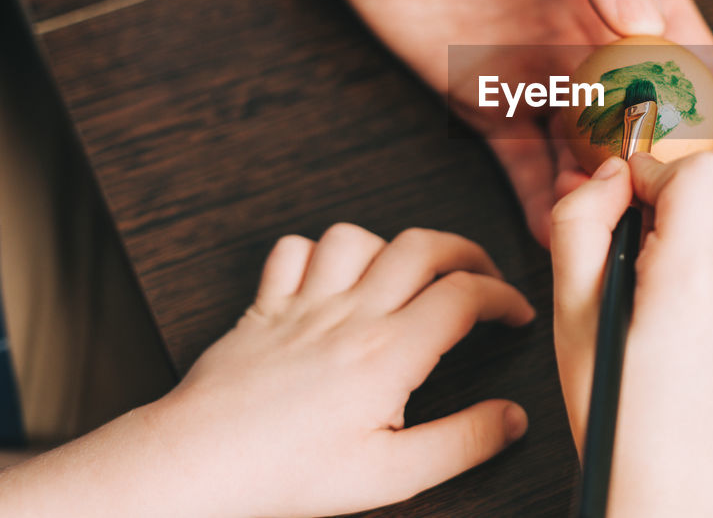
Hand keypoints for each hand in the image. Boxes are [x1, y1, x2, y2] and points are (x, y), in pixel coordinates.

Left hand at [150, 225, 532, 517]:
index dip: (504, 296)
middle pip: (424, 246)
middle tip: (480, 274)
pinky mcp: (265, 307)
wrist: (198, 464)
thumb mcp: (391, 475)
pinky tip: (333, 278)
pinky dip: (320, 253)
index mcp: (389, 354)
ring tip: (407, 274)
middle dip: (466, 251)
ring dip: (392, 246)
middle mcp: (351, 316)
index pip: (465, 295)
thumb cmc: (287, 474)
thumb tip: (511, 419)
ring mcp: (305, 304)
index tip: (515, 313)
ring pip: (360, 237)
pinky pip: (294, 251)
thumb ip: (462, 443)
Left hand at [304, 0, 712, 245]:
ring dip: (604, 194)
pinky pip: (523, 166)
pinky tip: (557, 238)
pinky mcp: (486, 104)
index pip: (689, 55)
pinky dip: (543, 205)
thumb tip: (647, 18)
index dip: (709, 106)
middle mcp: (593, 39)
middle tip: (657, 211)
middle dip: (658, 168)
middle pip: (647, 118)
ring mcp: (542, 76)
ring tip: (610, 235)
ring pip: (591, 153)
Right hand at [550, 153, 712, 517]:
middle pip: (703, 207)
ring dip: (673, 262)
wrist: (673, 489)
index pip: (704, 171)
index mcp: (694, 273)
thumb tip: (610, 175)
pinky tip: (667, 342)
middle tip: (619, 277)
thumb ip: (581, 223)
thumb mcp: (572, 311)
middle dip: (656, 224)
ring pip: (711, 245)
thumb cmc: (618, 411)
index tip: (624, 208)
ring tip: (641, 321)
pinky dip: (694, 293)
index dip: (657, 174)